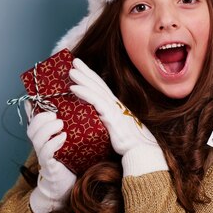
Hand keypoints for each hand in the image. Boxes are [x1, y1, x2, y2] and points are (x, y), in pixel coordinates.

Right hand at [27, 111, 76, 212]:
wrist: (65, 186)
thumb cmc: (68, 161)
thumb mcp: (66, 141)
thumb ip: (63, 128)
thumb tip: (64, 111)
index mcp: (42, 138)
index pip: (32, 121)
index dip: (35, 111)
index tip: (47, 105)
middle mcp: (40, 146)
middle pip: (31, 129)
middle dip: (41, 118)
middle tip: (55, 115)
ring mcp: (43, 156)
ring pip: (37, 139)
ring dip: (48, 129)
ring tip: (61, 125)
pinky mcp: (49, 165)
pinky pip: (45, 152)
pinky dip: (53, 142)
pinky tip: (63, 138)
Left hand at [69, 58, 167, 176]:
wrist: (141, 151)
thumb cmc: (128, 144)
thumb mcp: (115, 129)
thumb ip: (106, 122)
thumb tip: (94, 120)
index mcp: (116, 106)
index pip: (102, 87)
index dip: (92, 76)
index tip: (81, 68)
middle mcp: (115, 105)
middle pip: (99, 84)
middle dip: (86, 72)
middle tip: (74, 61)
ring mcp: (114, 110)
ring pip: (96, 90)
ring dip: (83, 79)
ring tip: (71, 71)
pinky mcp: (112, 117)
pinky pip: (96, 101)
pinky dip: (84, 93)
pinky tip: (74, 88)